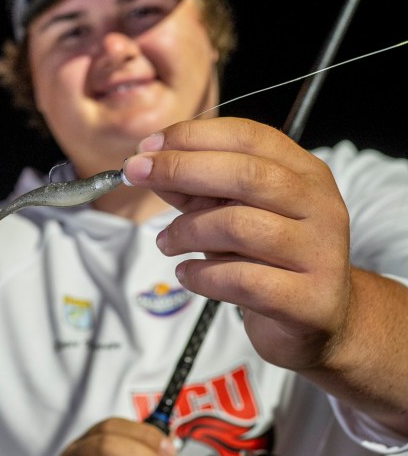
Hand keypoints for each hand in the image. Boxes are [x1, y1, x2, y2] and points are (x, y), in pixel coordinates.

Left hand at [122, 117, 407, 432]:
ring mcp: (320, 253)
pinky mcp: (309, 300)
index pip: (249, 136)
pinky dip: (201, 275)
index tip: (147, 146)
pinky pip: (241, 279)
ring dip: (186, 230)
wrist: (320, 319)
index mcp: (304, 172)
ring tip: (166, 242)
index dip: (193, 136)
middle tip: (136, 175)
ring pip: (239, 226)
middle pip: (246, 174)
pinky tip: (187, 275)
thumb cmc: (269, 258)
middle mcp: (319, 206)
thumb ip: (195, 187)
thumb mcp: (232, 211)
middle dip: (180, 169)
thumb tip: (148, 164)